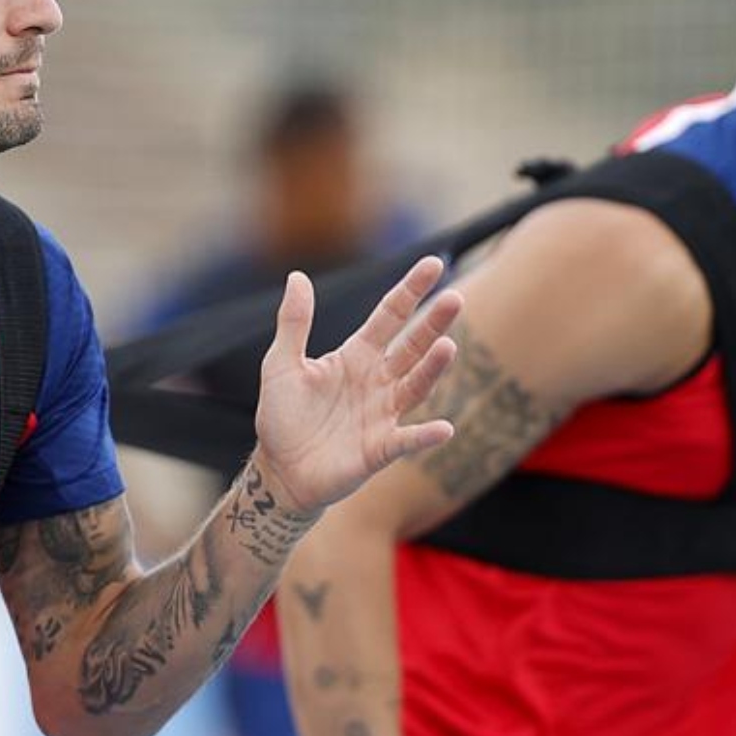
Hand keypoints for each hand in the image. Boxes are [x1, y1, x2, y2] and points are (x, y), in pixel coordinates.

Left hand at [253, 255, 462, 514]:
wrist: (279, 470)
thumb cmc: (281, 416)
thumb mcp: (280, 364)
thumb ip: (294, 323)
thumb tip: (298, 276)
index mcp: (356, 356)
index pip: (390, 315)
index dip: (411, 290)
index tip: (434, 264)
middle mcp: (377, 381)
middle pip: (412, 345)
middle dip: (434, 323)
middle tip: (455, 298)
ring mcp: (383, 414)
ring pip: (415, 386)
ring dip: (433, 368)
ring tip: (447, 346)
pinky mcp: (380, 449)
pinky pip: (407, 440)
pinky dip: (425, 436)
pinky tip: (444, 429)